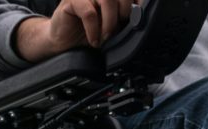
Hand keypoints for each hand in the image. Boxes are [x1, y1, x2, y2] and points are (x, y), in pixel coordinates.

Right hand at [16, 0, 132, 62]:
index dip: (135, 3)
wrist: (67, 45)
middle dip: (124, 13)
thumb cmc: (92, 34)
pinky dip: (94, 29)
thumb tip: (140, 16)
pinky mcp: (70, 1)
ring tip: (106, 37)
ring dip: (110, 22)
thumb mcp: (114, 27)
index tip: (137, 17)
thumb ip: (125, 18)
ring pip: (106, 0)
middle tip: (118, 30)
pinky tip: (94, 40)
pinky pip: (89, 12)